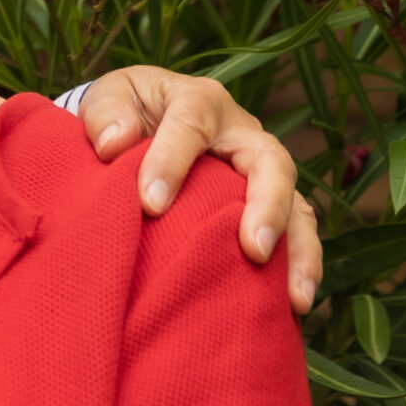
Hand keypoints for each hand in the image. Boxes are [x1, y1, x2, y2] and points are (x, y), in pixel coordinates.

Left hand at [77, 66, 321, 311]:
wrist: (135, 123)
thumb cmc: (121, 113)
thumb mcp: (107, 98)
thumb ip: (105, 115)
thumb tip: (114, 143)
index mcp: (199, 103)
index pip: (191, 127)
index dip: (172, 162)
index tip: (150, 204)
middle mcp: (241, 135)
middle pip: (270, 163)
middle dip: (267, 206)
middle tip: (254, 250)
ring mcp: (257, 171)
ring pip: (295, 204)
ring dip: (299, 250)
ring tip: (295, 296)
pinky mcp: (261, 204)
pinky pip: (293, 233)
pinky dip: (297, 267)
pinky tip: (291, 308)